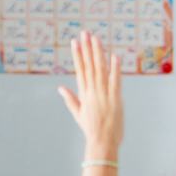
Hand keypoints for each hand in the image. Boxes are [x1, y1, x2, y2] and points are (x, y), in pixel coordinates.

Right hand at [57, 31, 122, 158]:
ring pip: (101, 70)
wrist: (102, 143)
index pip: (80, 69)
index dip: (77, 54)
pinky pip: (115, 81)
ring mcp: (104, 95)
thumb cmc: (92, 130)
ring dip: (98, 53)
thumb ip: (70, 99)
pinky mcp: (116, 100)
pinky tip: (114, 56)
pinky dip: (115, 69)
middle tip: (85, 32)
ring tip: (96, 38)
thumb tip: (60, 88)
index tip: (74, 41)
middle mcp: (93, 92)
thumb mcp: (78, 114)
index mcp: (84, 94)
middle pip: (89, 66)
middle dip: (87, 48)